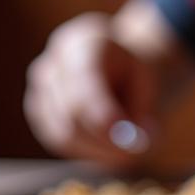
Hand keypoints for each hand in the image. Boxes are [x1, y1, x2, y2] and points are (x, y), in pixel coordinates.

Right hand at [24, 12, 158, 166]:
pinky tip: (107, 146)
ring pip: (63, 134)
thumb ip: (144, 112)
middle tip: (137, 152)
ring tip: (126, 148)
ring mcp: (42, 86)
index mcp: (85, 43)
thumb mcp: (155, 87)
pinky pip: (59, 142)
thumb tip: (129, 145)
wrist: (120, 67)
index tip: (130, 139)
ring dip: (99, 150)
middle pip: (72, 112)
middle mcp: (56, 61)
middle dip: (107, 140)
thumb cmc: (139, 75)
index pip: (85, 81)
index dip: (105, 114)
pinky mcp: (39, 111)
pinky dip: (87, 152)